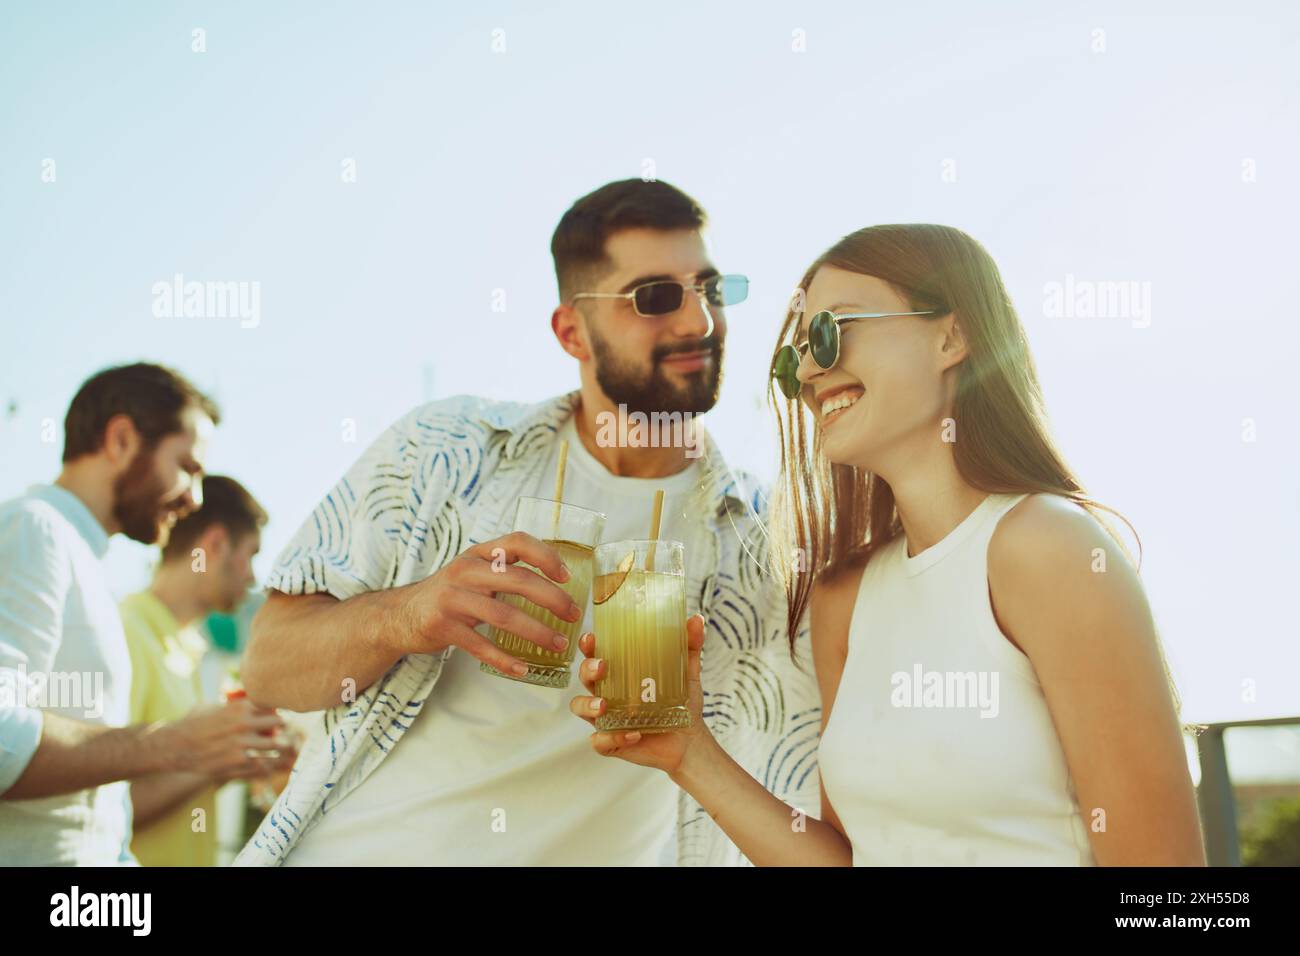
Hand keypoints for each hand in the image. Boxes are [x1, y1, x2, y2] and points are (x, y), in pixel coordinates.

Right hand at [164, 697, 297, 783]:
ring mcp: (242, 745)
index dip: (277, 710)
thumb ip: (234, 703)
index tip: (277, 715)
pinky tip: (267, 764)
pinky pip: (263, 764)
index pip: (274, 705)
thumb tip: (250, 698)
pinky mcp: (237, 764)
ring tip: (279, 746)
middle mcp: (244, 725)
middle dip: (282, 727)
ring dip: (278, 746)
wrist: (174, 746)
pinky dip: (267, 764)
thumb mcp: (214, 705)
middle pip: (280, 723)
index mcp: (240, 707)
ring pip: (276, 745)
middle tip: (282, 730)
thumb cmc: (193, 722)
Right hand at [399, 531, 581, 676]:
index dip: (546, 555)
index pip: (517, 542)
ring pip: (503, 615)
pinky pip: (480, 645)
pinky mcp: (441, 626)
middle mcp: (465, 570)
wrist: (399, 615)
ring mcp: (451, 598)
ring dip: (536, 632)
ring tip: (558, 644)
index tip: (567, 576)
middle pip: (518, 580)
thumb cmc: (450, 594)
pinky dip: (504, 660)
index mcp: (479, 553)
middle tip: (574, 615)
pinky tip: (523, 669)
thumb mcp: (474, 572)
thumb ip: (506, 571)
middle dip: (553, 598)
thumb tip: (557, 582)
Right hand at [569, 613, 709, 775]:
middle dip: (588, 670)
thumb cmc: (682, 704)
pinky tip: (633, 733)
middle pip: (585, 678)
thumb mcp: (687, 673)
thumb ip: (690, 647)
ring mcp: (606, 718)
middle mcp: (607, 694)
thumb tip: (696, 619)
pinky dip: (612, 737)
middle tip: (602, 667)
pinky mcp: (611, 742)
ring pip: (581, 708)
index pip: (596, 654)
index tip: (592, 638)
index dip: (588, 646)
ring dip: (588, 705)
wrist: (690, 740)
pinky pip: (600, 741)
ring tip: (604, 705)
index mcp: (619, 674)